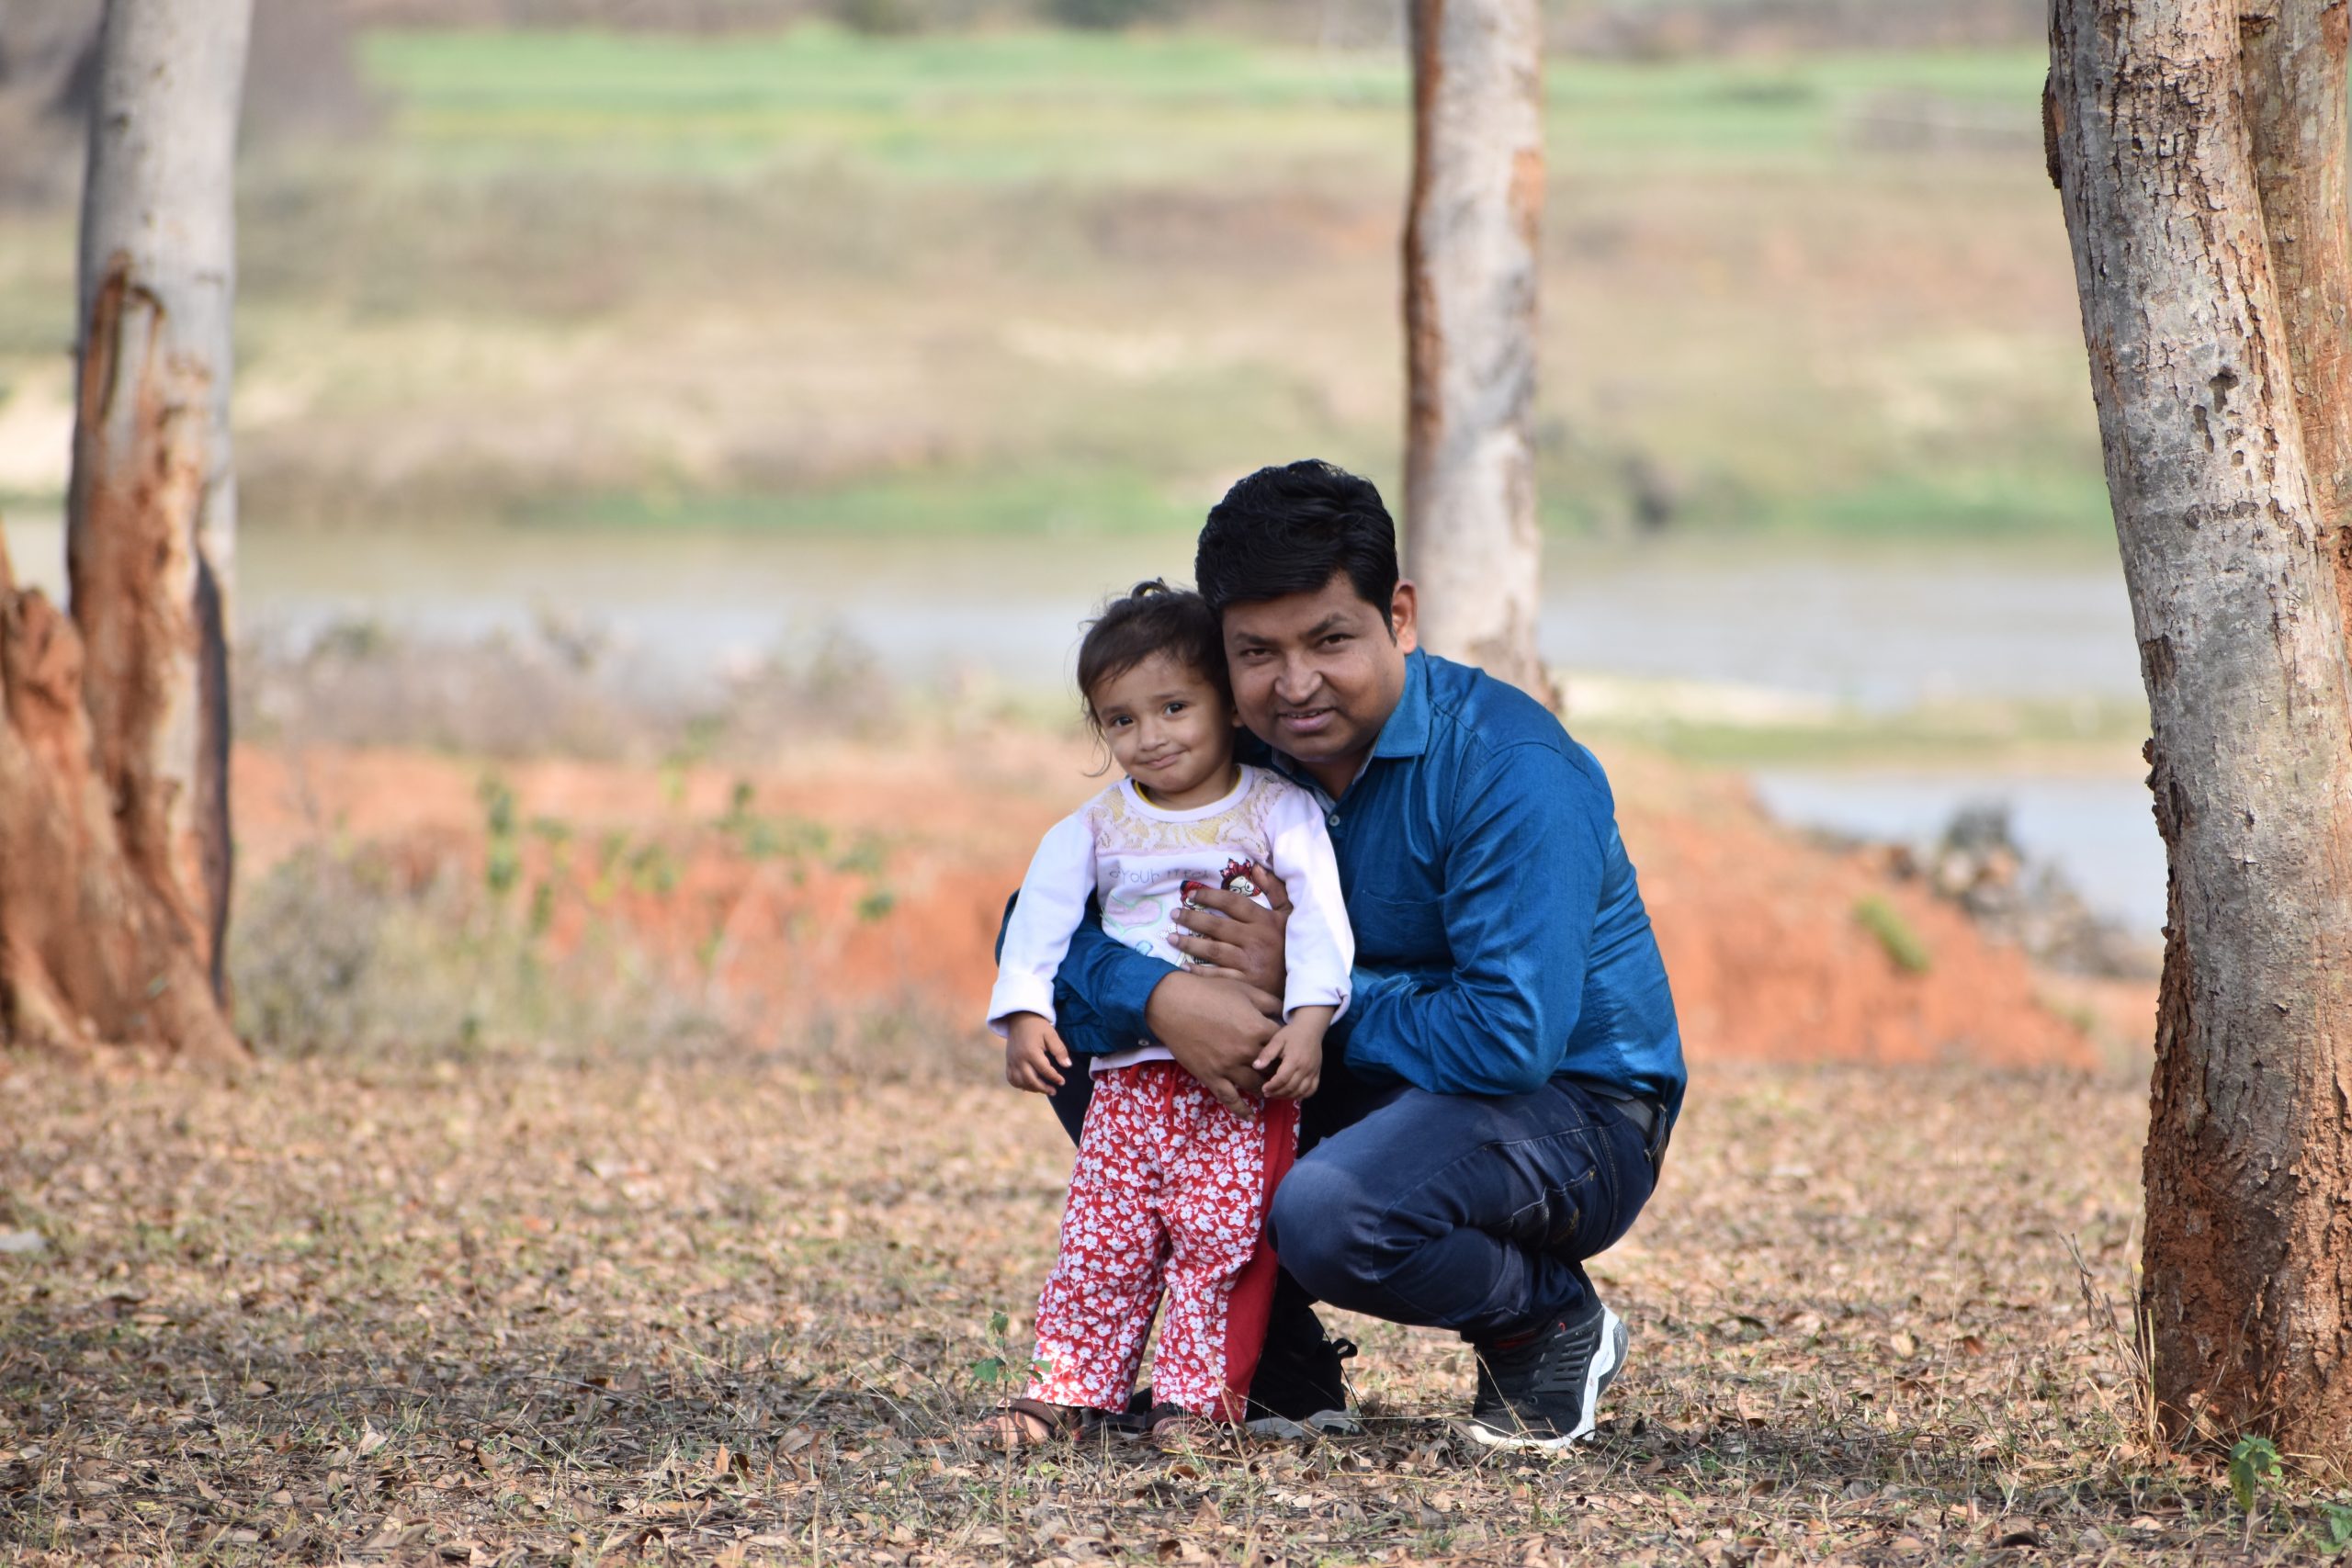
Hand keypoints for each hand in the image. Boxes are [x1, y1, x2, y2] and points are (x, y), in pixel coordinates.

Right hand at [1004, 1012, 1070, 1093]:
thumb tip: (1067, 1065)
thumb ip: (1059, 1050)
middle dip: (1043, 1088)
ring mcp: (1012, 1061)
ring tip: (1043, 1089)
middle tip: (1054, 1091)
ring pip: (1020, 1082)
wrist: (1020, 1018)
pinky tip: (1030, 1085)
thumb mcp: (1051, 1034)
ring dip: (1032, 1088)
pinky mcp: (1008, 1062)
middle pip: (1030, 1080)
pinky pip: (1011, 1078)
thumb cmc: (1038, 1026)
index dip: (1054, 1078)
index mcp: (1031, 1051)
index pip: (1044, 1070)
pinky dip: (1020, 1085)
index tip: (1062, 1082)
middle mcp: (1019, 1058)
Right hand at [1145, 972, 1280, 1112]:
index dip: (1285, 1048)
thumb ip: (1268, 1002)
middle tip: (1281, 1074)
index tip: (1285, 1050)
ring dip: (1265, 1089)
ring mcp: (1229, 1066)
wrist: (1173, 1004)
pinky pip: (1230, 1099)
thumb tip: (1284, 1012)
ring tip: (1269, 1091)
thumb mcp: (1244, 990)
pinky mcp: (1211, 1076)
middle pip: (1272, 1069)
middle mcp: (1247, 1051)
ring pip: (1255, 1086)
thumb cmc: (1209, 993)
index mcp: (1258, 1028)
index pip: (1282, 1045)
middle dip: (1278, 1071)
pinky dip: (1242, 1109)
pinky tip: (1250, 1116)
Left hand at [1171, 860, 1289, 994]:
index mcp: (1265, 920)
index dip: (1210, 896)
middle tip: (1174, 914)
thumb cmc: (1293, 945)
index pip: (1233, 903)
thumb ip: (1275, 890)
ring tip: (1172, 938)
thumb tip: (1257, 868)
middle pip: (1218, 926)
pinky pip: (1219, 976)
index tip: (1192, 895)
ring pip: (1214, 950)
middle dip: (1192, 918)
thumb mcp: (1290, 915)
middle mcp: (1256, 940)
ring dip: (1190, 944)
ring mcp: (1251, 963)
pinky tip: (1185, 966)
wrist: (1307, 982)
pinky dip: (1201, 972)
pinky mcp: (1247, 984)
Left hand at [1255, 1021, 1322, 1099]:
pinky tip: (1292, 1095)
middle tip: (1267, 1093)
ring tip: (1277, 1094)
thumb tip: (1255, 1066)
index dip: (1272, 1086)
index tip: (1263, 1089)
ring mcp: (1313, 1072)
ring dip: (1288, 1096)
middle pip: (1291, 1087)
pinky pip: (1311, 1090)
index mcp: (1294, 1060)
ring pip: (1301, 1091)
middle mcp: (1305, 1068)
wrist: (1310, 1028)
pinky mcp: (1317, 1073)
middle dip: (1277, 1093)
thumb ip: (1267, 1054)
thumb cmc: (1291, 1034)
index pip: (1282, 1079)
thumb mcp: (1277, 1040)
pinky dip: (1302, 1095)